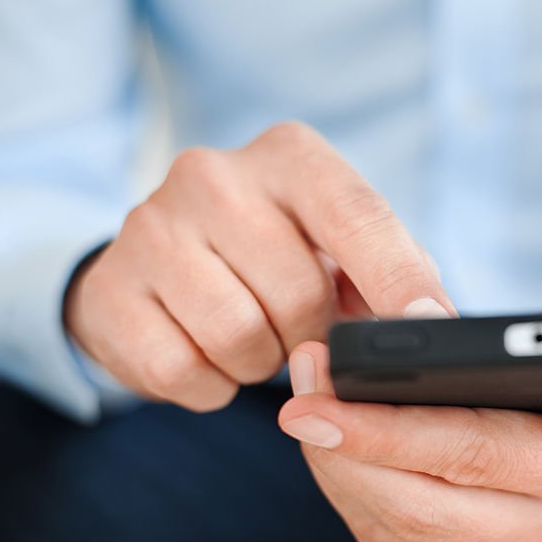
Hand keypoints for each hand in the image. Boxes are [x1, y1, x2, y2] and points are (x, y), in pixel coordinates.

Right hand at [64, 122, 453, 410]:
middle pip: (299, 293)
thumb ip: (392, 269)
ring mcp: (150, 227)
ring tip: (255, 336)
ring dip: (260, 362)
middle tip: (299, 327)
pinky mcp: (108, 289)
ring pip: (239, 336)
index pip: (357, 214)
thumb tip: (433, 322)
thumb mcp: (340, 244)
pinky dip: (211, 385)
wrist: (161, 264)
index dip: (398, 277)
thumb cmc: (279, 255)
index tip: (431, 324)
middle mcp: (213, 174)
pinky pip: (181, 371)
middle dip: (313, 334)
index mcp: (290, 156)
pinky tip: (208, 354)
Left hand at [278, 280, 541, 541]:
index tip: (322, 396)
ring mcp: (517, 541)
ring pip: (400, 525)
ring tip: (307, 399)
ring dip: (339, 467)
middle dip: (345, 447)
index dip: (390, 429)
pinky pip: (396, 533)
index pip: (477, 454)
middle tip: (295, 389)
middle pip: (424, 502)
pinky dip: (351, 486)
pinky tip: (331, 437)